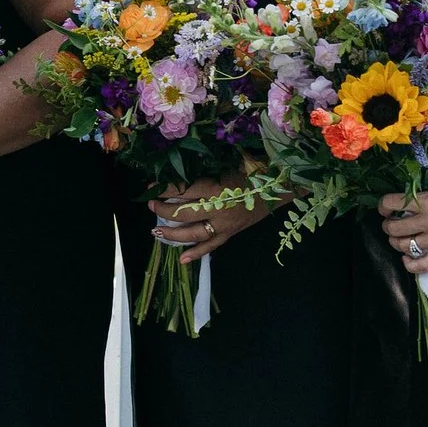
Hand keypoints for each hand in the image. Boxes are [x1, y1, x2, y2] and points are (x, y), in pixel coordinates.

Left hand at [148, 180, 275, 264]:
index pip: (184, 191)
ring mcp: (225, 225)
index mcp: (217, 190)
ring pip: (194, 234)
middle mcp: (219, 210)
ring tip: (157, 231)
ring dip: (173, 233)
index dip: (165, 189)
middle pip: (185, 214)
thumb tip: (177, 172)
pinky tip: (182, 259)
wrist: (277, 188)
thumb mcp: (226, 167)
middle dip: (164, 209)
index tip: (151, 187)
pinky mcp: (231, 234)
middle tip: (150, 205)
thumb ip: (204, 173)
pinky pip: (212, 246)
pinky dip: (197, 253)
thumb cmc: (252, 171)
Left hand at [379, 183, 427, 272]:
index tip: (385, 208)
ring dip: (396, 242)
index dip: (383, 206)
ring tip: (400, 238)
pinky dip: (410, 264)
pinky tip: (406, 259)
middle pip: (393, 229)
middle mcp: (427, 221)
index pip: (390, 203)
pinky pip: (423, 265)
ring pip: (403, 246)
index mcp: (426, 201)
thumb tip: (408, 203)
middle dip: (388, 226)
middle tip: (392, 223)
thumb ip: (424, 198)